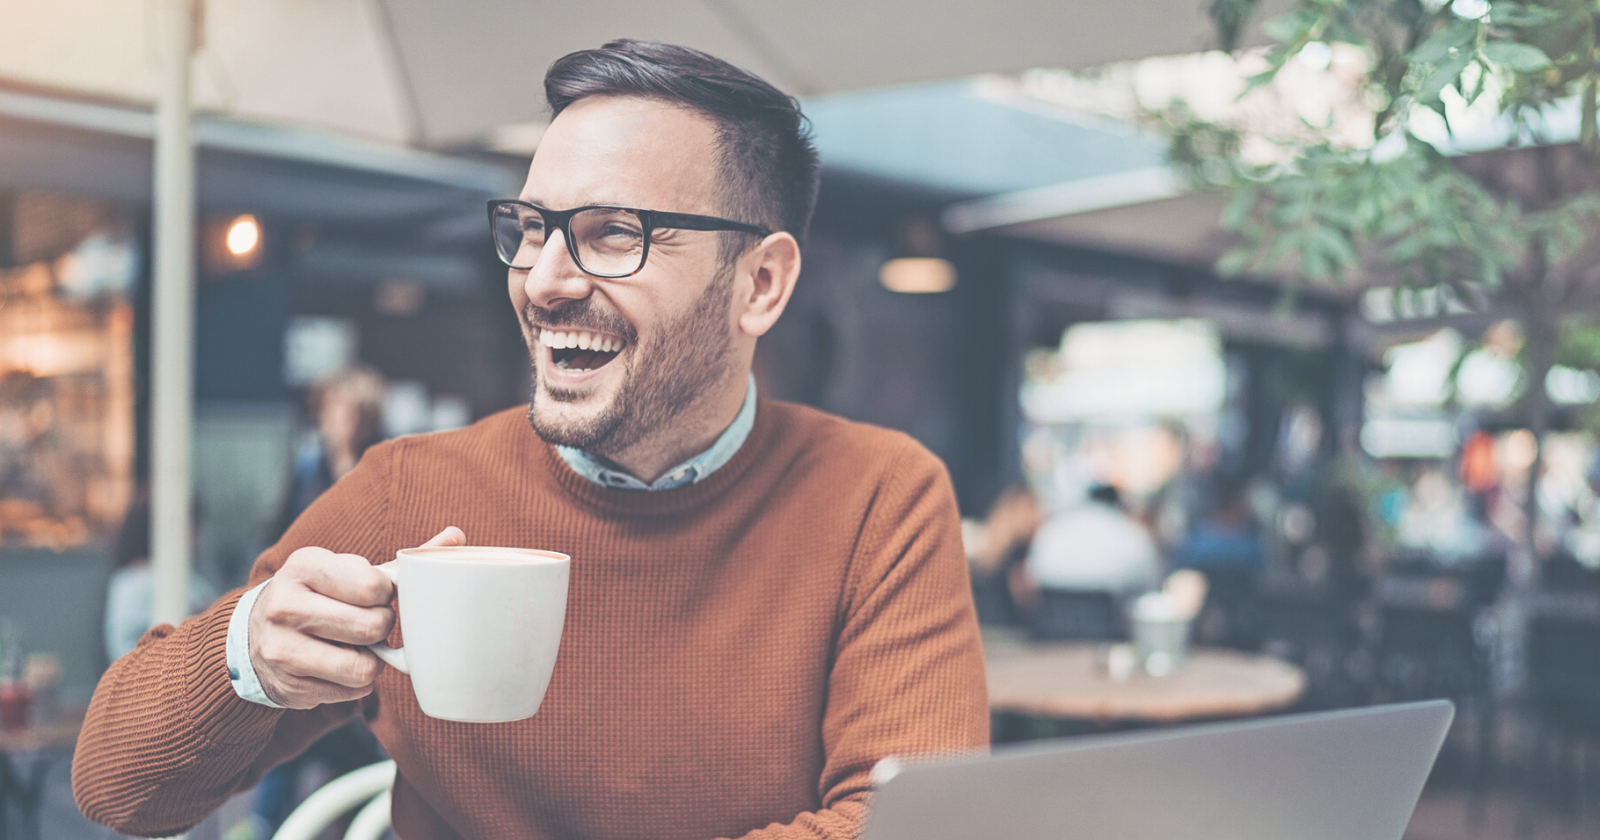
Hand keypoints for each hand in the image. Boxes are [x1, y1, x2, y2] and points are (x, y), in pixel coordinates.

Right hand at [248, 526, 465, 707]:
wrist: (256, 635)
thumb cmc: (321, 596)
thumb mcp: (348, 569)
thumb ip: (402, 561)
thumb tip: (456, 538)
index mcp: (304, 565)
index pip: (374, 586)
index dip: (386, 595)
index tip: (375, 595)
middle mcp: (285, 606)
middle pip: (372, 628)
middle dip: (381, 628)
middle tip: (370, 623)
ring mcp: (281, 649)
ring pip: (363, 667)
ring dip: (371, 660)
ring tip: (355, 646)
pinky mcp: (288, 687)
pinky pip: (351, 692)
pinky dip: (355, 682)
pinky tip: (338, 665)